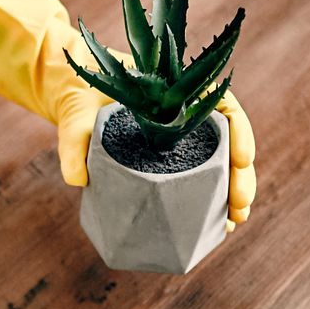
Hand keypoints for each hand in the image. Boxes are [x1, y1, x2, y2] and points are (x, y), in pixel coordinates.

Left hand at [0, 0, 260, 215]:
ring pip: (215, 162)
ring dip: (229, 191)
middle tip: (241, 207)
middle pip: (226, 142)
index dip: (239, 134)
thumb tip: (77, 179)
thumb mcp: (74, 108)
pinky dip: (207, 196)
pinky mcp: (164, 155)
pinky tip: (214, 222)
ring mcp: (176, 135)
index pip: (223, 109)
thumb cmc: (77, 88)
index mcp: (176, 92)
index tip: (243, 160)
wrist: (66, 86)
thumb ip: (74, 138)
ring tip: (234, 221)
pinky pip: (193, 174)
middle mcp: (183, 112)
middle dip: (239, 176)